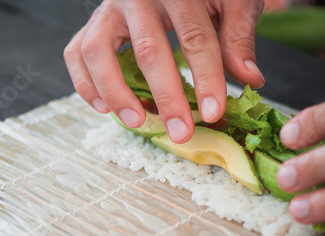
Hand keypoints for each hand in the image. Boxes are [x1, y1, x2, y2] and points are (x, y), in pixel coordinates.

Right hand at [64, 0, 264, 142]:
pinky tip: (103, 108)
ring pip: (98, 51)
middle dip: (165, 96)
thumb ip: (237, 36)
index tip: (214, 112)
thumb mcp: (231, 2)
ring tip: (137, 121)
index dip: (206, 77)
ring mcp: (108, 10)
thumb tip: (249, 79)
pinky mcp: (91, 24)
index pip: (194, 36)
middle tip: (180, 132)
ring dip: (116, 92)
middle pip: (148, 49)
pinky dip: (85, 84)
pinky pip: (76, 53)